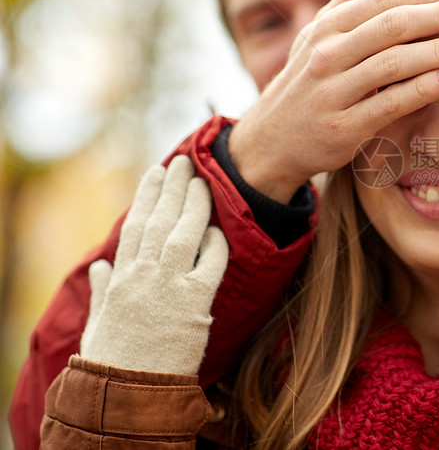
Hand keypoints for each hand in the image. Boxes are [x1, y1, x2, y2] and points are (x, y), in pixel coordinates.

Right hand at [80, 155, 228, 374]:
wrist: (127, 394)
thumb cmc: (112, 362)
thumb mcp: (101, 323)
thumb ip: (104, 290)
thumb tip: (101, 266)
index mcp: (122, 279)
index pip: (136, 227)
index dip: (148, 197)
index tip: (156, 173)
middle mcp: (144, 277)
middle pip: (160, 222)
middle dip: (172, 188)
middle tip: (183, 162)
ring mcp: (170, 288)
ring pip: (183, 235)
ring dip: (194, 205)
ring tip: (202, 180)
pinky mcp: (195, 305)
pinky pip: (210, 265)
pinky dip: (215, 245)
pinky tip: (219, 229)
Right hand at [229, 0, 438, 202]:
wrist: (272, 142)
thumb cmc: (307, 83)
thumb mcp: (318, 36)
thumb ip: (352, 0)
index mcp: (327, 27)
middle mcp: (327, 54)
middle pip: (393, 25)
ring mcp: (332, 91)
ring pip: (393, 63)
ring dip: (438, 51)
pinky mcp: (341, 128)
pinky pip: (388, 105)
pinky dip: (421, 90)